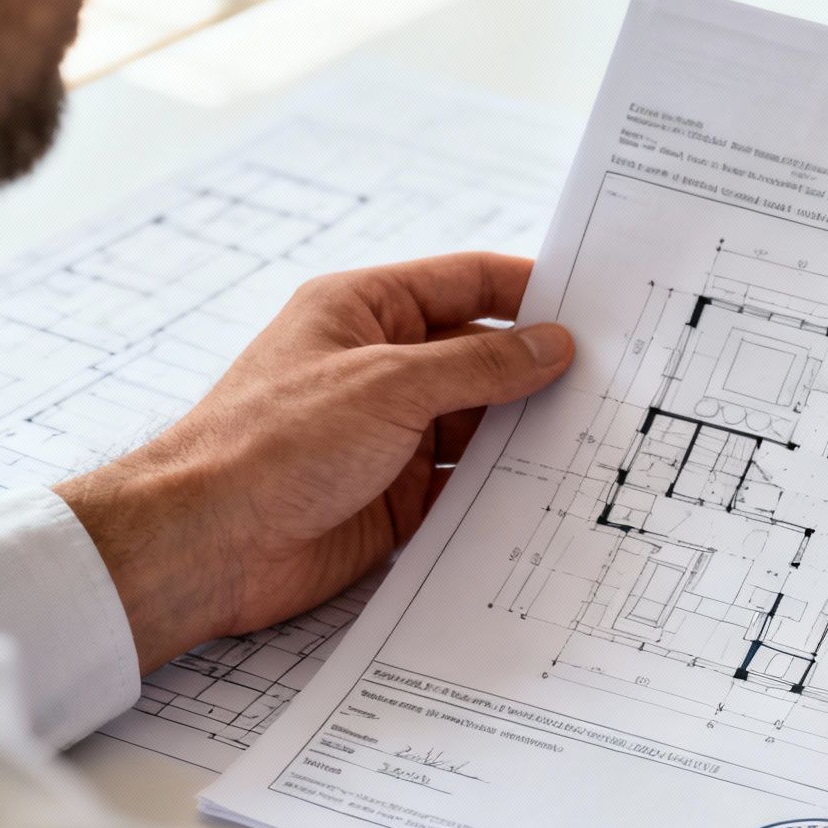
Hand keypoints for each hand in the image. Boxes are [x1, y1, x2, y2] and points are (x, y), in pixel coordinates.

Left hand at [54, 253, 574, 672]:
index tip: (598, 305)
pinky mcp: (397, 496)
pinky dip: (505, 487)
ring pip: (482, 424)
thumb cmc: (272, 442)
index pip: (467, 283)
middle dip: (542, 369)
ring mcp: (391, 434)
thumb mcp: (389, 384)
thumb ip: (480, 364)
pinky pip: (467, 484)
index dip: (532, 289)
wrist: (208, 544)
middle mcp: (382, 367)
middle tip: (618, 380)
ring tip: (599, 436)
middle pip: (483, 356)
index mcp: (366, 311)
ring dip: (528, 433)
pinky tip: (552, 490)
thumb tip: (553, 345)